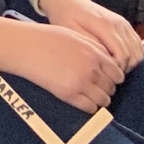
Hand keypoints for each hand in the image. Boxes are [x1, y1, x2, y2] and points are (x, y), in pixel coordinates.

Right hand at [0, 16, 123, 112]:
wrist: (25, 47)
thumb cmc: (47, 37)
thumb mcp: (75, 35)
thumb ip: (94, 48)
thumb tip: (106, 60)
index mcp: (94, 54)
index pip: (117, 73)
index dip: (114, 77)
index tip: (109, 78)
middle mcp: (91, 69)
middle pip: (111, 87)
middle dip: (107, 88)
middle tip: (99, 87)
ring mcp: (81, 83)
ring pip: (103, 99)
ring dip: (100, 99)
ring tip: (91, 96)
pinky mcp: (69, 95)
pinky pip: (89, 108)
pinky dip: (90, 107)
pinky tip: (84, 101)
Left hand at [38, 0, 143, 72]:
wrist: (69, 1)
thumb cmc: (67, 17)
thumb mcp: (72, 32)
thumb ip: (91, 46)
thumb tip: (106, 60)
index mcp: (105, 25)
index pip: (122, 55)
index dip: (116, 69)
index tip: (104, 73)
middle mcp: (119, 23)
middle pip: (133, 55)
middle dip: (123, 68)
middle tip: (108, 73)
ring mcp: (124, 23)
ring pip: (139, 51)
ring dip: (130, 63)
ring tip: (113, 67)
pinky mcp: (126, 25)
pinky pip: (138, 45)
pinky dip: (133, 56)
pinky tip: (118, 60)